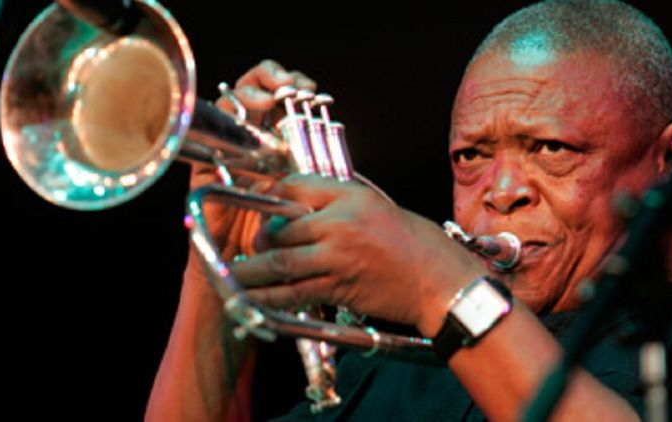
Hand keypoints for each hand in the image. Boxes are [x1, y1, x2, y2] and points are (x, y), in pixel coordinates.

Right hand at [186, 60, 316, 273]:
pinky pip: (212, 128)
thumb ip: (315, 172)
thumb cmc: (280, 239)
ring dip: (251, 90)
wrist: (249, 271)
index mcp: (278, 148)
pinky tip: (251, 112)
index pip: (280, 101)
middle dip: (270, 77)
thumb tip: (335, 139)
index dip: (291, 86)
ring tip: (272, 95)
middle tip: (290, 84)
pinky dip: (229, 113)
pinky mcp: (209, 163)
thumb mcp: (306, 198)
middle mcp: (251, 144)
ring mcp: (229, 151)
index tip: (310, 89)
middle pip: (255, 92)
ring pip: (232, 103)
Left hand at [229, 174, 488, 335]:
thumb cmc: (414, 242)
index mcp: (350, 196)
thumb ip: (339, 203)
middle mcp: (340, 223)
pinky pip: (295, 292)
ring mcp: (338, 257)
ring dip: (251, 271)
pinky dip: (270, 297)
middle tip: (250, 249)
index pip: (295, 187)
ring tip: (232, 276)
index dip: (270, 196)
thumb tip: (301, 208)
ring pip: (281, 262)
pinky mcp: (339, 287)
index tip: (258, 205)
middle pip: (282, 227)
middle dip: (260, 239)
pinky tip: (253, 300)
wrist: (439, 279)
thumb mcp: (376, 206)